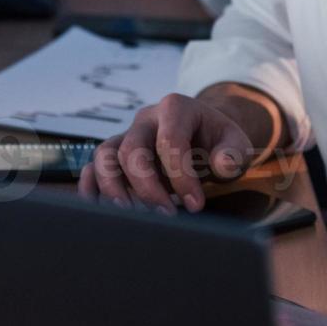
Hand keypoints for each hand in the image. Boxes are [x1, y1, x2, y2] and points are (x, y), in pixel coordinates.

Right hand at [76, 93, 255, 213]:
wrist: (203, 135)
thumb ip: (232, 153)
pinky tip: (99, 211)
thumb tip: (222, 165)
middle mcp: (146, 119)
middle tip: (166, 216)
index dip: (181, 176)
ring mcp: (127, 135)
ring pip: (104, 155)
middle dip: (146, 187)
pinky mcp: (116, 154)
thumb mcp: (235, 143)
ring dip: (112, 188)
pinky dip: (91, 187)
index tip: (196, 205)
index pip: (170, 141)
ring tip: (128, 217)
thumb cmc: (218, 141)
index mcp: (175, 108)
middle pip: (132, 149)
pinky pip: (93, 166)